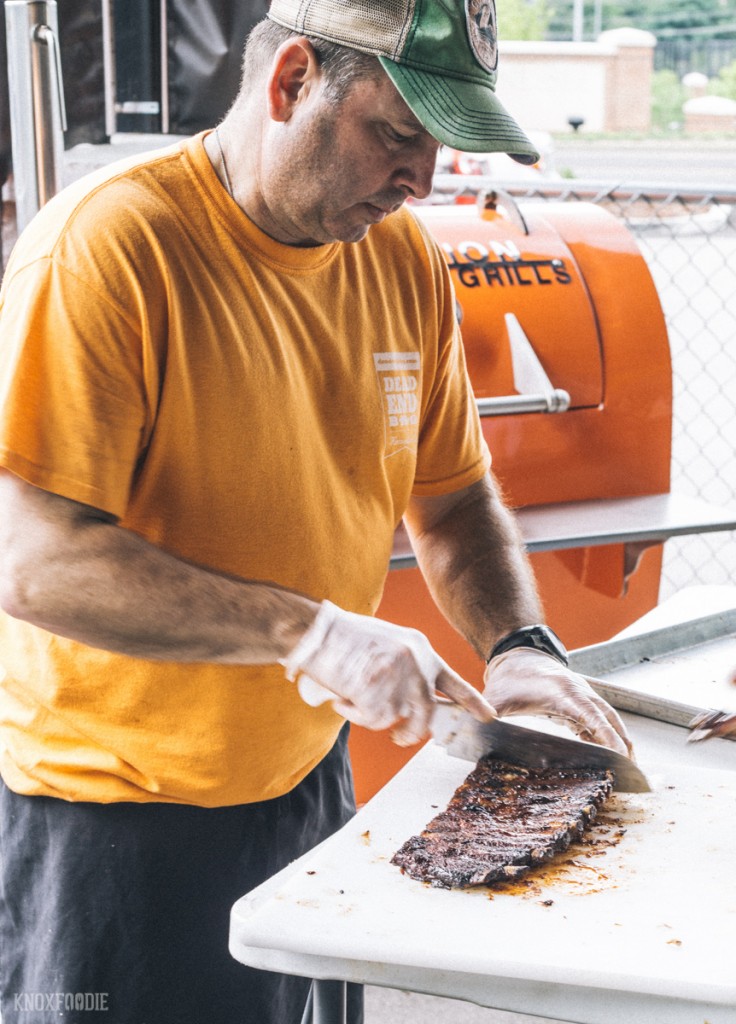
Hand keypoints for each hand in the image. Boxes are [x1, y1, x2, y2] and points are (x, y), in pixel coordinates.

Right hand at [280, 601, 494, 745]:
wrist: (317, 631)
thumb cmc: (344, 638)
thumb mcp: (387, 643)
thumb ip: (406, 668)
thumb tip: (409, 703)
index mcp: (421, 650)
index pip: (454, 682)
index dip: (473, 702)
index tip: (489, 716)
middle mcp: (416, 664)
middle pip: (426, 715)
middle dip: (412, 733)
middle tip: (399, 738)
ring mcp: (399, 679)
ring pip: (395, 720)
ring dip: (372, 717)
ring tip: (352, 697)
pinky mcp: (378, 692)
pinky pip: (371, 720)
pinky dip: (354, 714)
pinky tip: (342, 696)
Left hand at [483, 648, 632, 756]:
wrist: (517, 655)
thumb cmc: (509, 678)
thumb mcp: (496, 699)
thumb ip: (489, 718)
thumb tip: (477, 735)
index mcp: (562, 692)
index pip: (591, 716)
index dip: (606, 736)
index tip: (620, 756)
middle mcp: (579, 692)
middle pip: (609, 720)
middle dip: (623, 745)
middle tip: (631, 773)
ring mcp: (583, 696)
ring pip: (610, 720)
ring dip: (621, 741)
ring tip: (628, 769)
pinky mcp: (581, 701)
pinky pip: (601, 720)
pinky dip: (609, 736)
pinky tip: (611, 756)